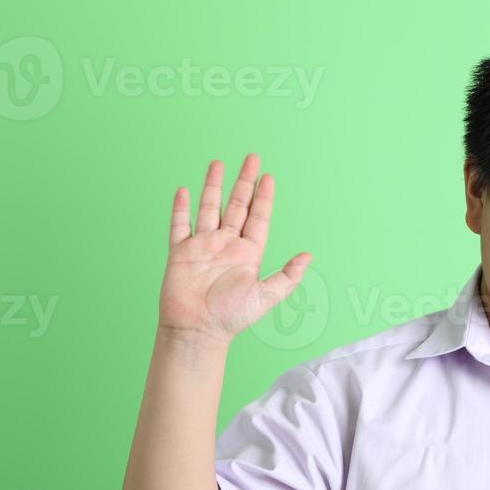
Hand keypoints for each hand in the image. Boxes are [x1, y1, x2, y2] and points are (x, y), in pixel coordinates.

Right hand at [157, 153, 311, 347]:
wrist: (198, 331)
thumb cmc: (233, 318)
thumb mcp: (267, 296)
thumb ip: (288, 276)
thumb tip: (309, 256)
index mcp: (248, 253)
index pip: (258, 218)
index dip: (264, 197)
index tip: (268, 177)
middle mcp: (226, 245)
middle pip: (236, 206)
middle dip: (244, 182)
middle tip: (252, 158)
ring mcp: (202, 246)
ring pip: (209, 208)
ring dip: (213, 186)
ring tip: (218, 164)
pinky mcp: (180, 253)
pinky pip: (180, 225)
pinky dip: (181, 208)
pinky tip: (184, 190)